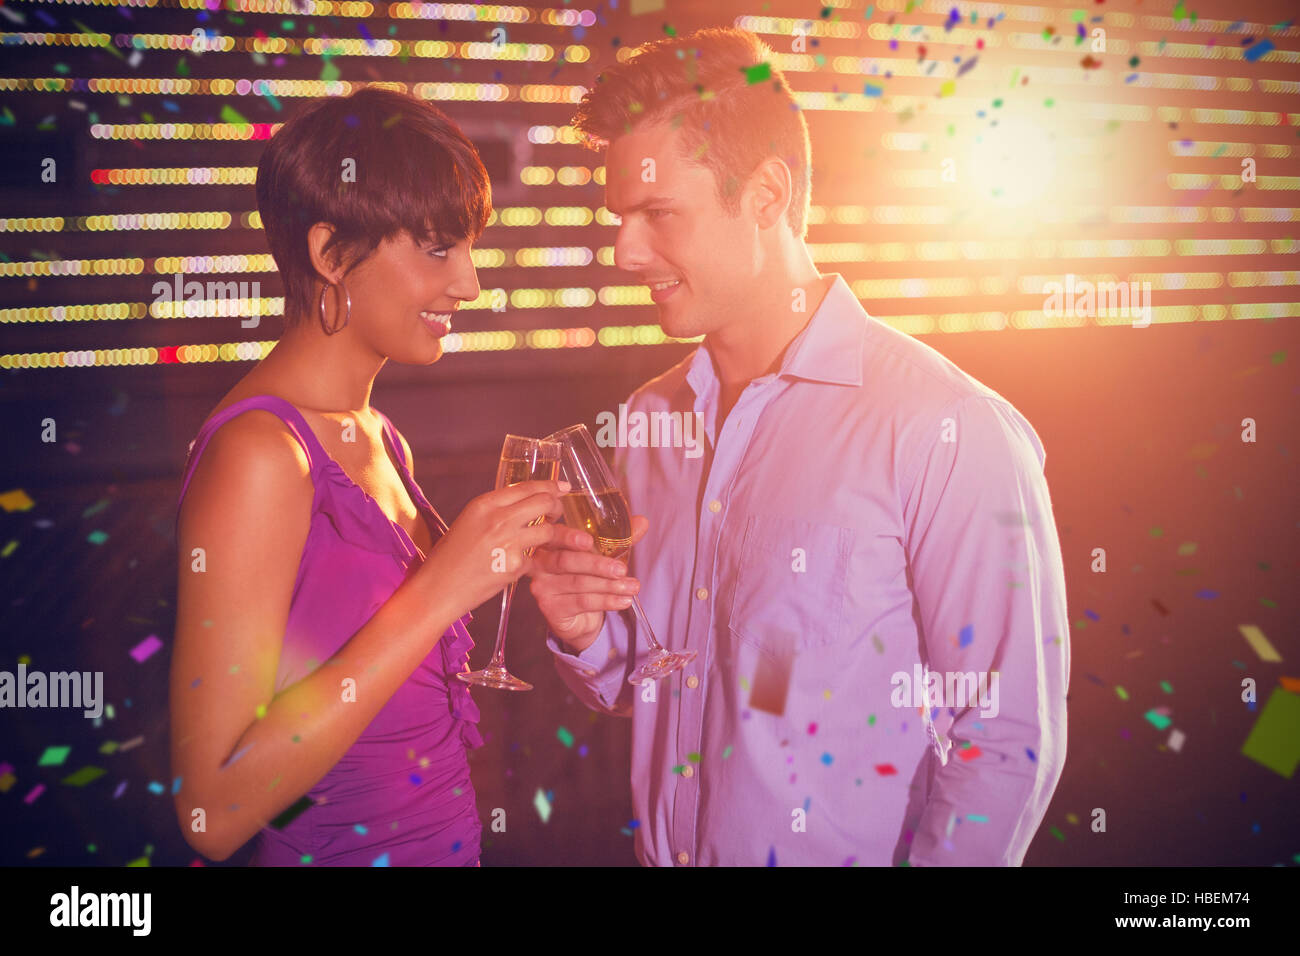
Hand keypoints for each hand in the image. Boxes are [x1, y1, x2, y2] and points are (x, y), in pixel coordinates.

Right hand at [419, 479, 566, 614]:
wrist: (438, 588)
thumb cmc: (448, 557)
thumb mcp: (468, 522)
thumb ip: (495, 511)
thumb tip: (522, 504)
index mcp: (484, 504)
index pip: (527, 486)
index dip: (550, 486)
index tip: (562, 487)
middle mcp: (498, 519)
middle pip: (545, 502)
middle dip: (556, 507)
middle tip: (556, 514)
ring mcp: (508, 542)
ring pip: (548, 531)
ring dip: (552, 535)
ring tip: (543, 541)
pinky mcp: (514, 566)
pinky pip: (535, 559)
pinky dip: (531, 562)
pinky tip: (519, 565)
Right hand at [529, 513, 650, 649]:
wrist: (578, 615)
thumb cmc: (587, 576)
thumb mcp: (604, 555)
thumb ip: (620, 539)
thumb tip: (642, 522)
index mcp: (550, 543)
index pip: (555, 535)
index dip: (569, 537)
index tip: (589, 541)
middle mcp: (540, 564)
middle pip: (566, 561)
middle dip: (597, 565)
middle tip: (621, 569)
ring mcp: (542, 587)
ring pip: (578, 583)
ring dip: (609, 586)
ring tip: (632, 587)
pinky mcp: (550, 608)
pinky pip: (581, 602)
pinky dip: (606, 601)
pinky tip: (623, 601)